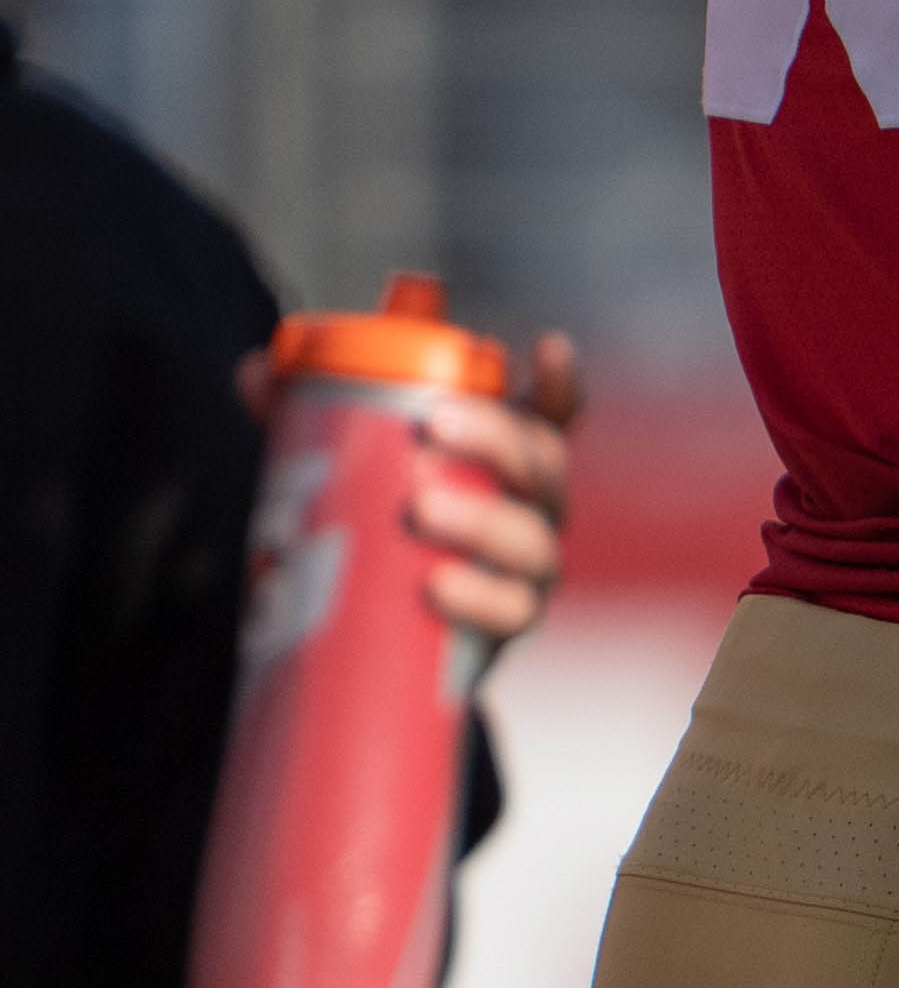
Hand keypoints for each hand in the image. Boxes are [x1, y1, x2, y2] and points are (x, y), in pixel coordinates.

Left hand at [248, 327, 584, 648]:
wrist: (387, 641)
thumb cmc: (382, 533)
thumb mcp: (354, 473)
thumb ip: (310, 419)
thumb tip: (251, 370)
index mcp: (508, 461)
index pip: (552, 415)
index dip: (559, 382)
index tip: (544, 346)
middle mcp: (531, 507)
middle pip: (541, 462)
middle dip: (496, 437)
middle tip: (433, 425)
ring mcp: (527, 567)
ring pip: (530, 536)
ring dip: (482, 519)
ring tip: (421, 508)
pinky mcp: (507, 624)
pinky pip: (511, 610)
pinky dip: (480, 597)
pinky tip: (438, 586)